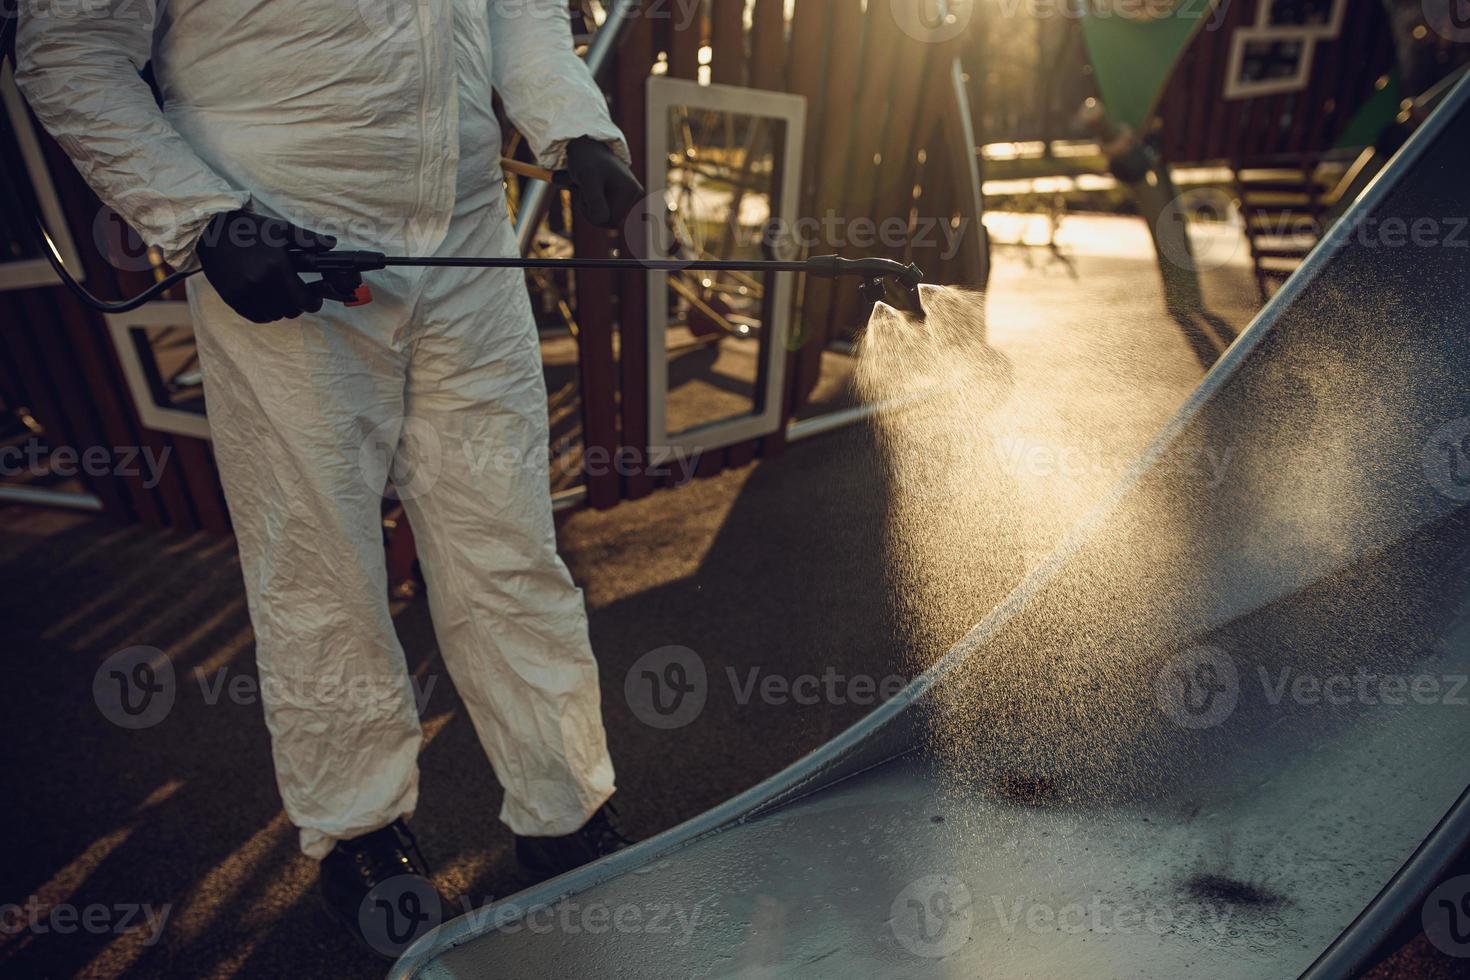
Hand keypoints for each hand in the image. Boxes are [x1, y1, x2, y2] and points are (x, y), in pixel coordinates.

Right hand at [196, 210, 337, 322]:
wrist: (211, 231)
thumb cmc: (249, 228)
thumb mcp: (280, 229)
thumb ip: (308, 239)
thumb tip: (332, 243)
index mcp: (276, 266)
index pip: (304, 300)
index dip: (314, 302)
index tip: (315, 298)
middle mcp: (260, 283)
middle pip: (291, 310)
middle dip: (299, 305)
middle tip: (299, 295)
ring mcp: (244, 293)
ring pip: (275, 315)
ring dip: (282, 309)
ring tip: (283, 296)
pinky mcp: (232, 298)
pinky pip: (257, 317)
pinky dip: (266, 313)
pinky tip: (267, 300)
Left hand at [564, 137, 643, 229]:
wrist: (586, 147)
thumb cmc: (585, 159)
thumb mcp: (587, 177)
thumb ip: (595, 200)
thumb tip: (604, 222)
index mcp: (632, 191)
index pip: (609, 222)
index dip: (590, 212)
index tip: (582, 192)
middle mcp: (636, 195)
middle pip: (608, 223)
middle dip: (590, 211)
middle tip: (581, 190)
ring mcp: (631, 198)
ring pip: (605, 219)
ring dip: (589, 208)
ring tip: (585, 188)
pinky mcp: (623, 199)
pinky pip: (606, 214)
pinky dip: (592, 205)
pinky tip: (590, 190)